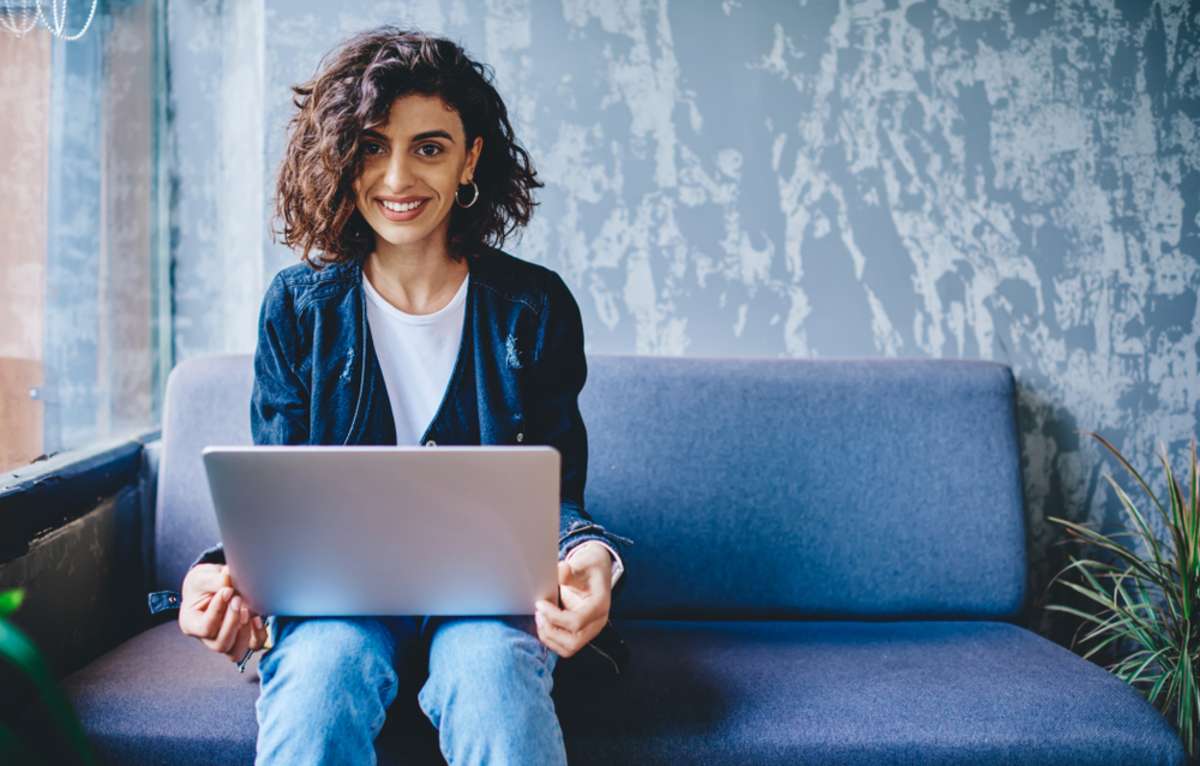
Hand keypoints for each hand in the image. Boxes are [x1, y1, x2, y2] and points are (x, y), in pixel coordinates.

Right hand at [178, 564, 266, 662]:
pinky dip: (259, 634)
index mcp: (191, 624)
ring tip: (247, 610)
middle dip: (233, 622)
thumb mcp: (202, 577)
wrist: (211, 584)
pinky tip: (257, 617)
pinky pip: (254, 645)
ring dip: (245, 632)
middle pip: (221, 645)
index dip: (217, 611)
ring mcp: (225, 639)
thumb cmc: (202, 584)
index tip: (226, 591)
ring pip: (236, 652)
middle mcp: (207, 638)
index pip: (205, 628)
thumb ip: (214, 580)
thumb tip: (228, 579)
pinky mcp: (242, 637)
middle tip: (238, 599)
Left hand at [534, 542, 612, 657]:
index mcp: (600, 605)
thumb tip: (561, 570)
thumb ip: (570, 570)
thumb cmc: (590, 567)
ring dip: (549, 637)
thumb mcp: (583, 563)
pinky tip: (543, 622)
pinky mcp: (581, 633)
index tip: (540, 603)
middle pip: (573, 642)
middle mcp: (597, 622)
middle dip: (550, 630)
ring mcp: (589, 630)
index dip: (554, 616)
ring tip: (539, 618)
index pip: (577, 621)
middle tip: (538, 613)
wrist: (597, 572)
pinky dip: (550, 639)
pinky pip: (565, 646)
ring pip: (568, 648)